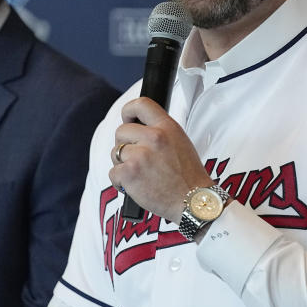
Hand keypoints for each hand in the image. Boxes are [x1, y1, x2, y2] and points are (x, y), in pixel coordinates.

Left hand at [108, 97, 213, 222]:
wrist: (193, 201)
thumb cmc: (187, 175)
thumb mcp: (180, 142)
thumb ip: (159, 131)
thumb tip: (136, 127)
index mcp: (167, 127)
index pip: (141, 104)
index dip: (128, 111)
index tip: (127, 119)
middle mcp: (153, 138)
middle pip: (121, 131)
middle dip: (124, 145)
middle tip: (136, 158)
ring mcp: (140, 156)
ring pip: (115, 153)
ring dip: (123, 164)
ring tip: (140, 174)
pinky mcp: (130, 173)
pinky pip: (113, 173)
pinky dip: (120, 182)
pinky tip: (135, 186)